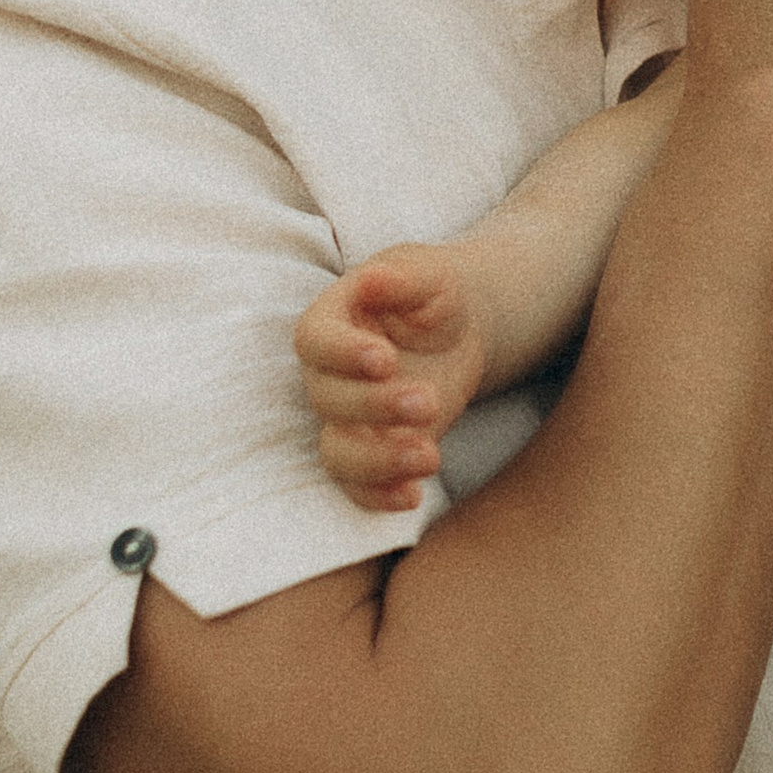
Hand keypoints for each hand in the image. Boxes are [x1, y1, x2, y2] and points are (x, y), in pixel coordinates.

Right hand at [296, 250, 485, 511]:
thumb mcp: (429, 275)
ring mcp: (346, 420)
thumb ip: (402, 277)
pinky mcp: (372, 452)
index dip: (342, 353)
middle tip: (427, 401)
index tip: (384, 358)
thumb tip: (373, 278)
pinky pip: (358, 486)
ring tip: (431, 456)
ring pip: (337, 452)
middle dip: (375, 406)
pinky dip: (379, 497)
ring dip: (378, 461)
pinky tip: (414, 496)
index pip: (316, 341)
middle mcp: (328, 376)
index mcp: (331, 323)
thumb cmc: (434, 295)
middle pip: (329, 400)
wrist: (456, 331)